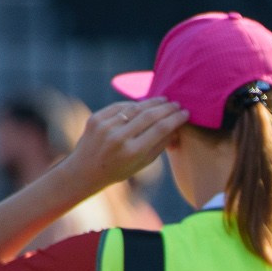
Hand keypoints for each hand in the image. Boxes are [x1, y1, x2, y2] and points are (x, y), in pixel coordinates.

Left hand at [69, 100, 186, 191]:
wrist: (85, 170)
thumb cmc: (120, 169)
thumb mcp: (143, 163)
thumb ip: (160, 144)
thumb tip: (176, 126)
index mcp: (133, 152)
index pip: (161, 129)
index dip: (175, 119)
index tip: (185, 113)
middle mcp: (119, 138)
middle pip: (149, 115)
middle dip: (166, 108)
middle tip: (177, 104)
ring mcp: (105, 126)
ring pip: (134, 108)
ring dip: (152, 102)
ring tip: (164, 100)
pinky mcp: (96, 118)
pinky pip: (119, 107)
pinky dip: (133, 104)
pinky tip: (143, 103)